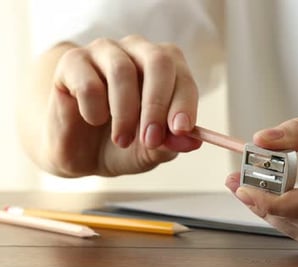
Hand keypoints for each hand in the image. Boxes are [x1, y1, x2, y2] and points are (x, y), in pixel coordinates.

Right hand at [40, 35, 200, 176]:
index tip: (181, 130)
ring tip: (122, 140)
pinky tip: (94, 120)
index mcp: (166, 68)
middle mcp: (138, 50)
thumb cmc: (124, 144)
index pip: (182, 77)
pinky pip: (88, 83)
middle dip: (157, 105)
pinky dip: (94, 110)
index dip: (184, 103)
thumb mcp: (151, 151)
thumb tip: (193, 141)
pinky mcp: (73, 61)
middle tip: (151, 138)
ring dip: (125, 113)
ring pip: (122, 71)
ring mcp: (105, 51)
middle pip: (158, 62)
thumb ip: (172, 144)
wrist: (81, 153)